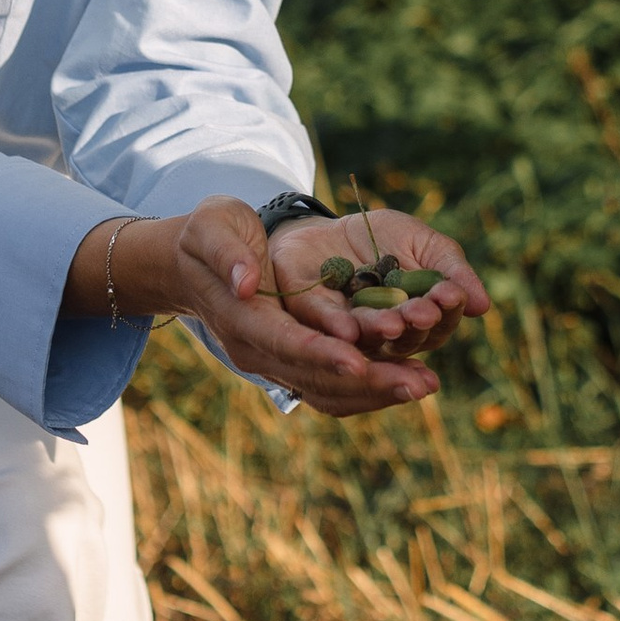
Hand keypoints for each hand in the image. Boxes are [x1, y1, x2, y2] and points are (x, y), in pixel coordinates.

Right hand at [66, 197, 486, 416]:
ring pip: (328, 392)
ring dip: (378, 392)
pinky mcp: (293, 362)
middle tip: (422, 382)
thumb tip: (246, 281)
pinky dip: (371, 387)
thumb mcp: (212, 228)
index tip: (362, 361)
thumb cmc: (208, 236)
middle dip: (370, 382)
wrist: (193, 264)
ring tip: (426, 383)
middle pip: (316, 378)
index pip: (285, 343)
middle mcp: (258, 352)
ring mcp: (275, 362)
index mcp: (242, 320)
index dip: (323, 354)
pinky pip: (333, 387)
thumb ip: (227, 253)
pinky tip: (409, 377)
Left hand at [264, 207, 487, 370]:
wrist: (325, 222)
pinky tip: (347, 329)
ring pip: (366, 336)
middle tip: (423, 311)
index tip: (451, 295)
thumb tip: (482, 305)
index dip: (444, 311)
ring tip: (391, 323)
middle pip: (404, 338)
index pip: (436, 324)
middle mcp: (382, 335)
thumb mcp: (422, 243)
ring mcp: (346, 327)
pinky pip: (322, 325)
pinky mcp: (309, 313)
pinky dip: (335, 326)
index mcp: (413, 320)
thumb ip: (451, 270)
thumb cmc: (381, 237)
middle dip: (414, 323)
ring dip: (379, 330)